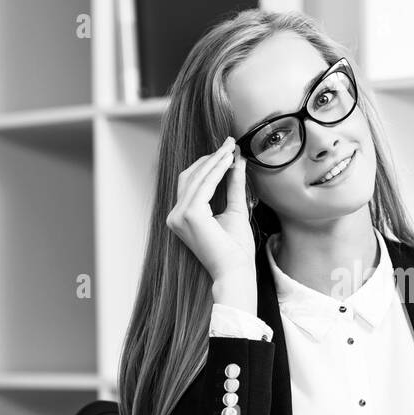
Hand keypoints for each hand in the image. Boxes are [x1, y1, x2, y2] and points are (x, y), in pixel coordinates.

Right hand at [165, 136, 256, 295]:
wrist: (236, 272)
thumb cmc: (235, 250)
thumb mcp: (235, 210)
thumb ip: (234, 186)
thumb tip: (238, 161)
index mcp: (182, 217)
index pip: (192, 183)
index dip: (208, 163)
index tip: (227, 149)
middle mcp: (175, 216)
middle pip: (190, 176)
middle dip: (211, 157)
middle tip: (229, 142)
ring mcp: (179, 216)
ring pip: (197, 178)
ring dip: (215, 160)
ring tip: (231, 148)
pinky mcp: (190, 215)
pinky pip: (204, 186)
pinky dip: (217, 171)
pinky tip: (229, 161)